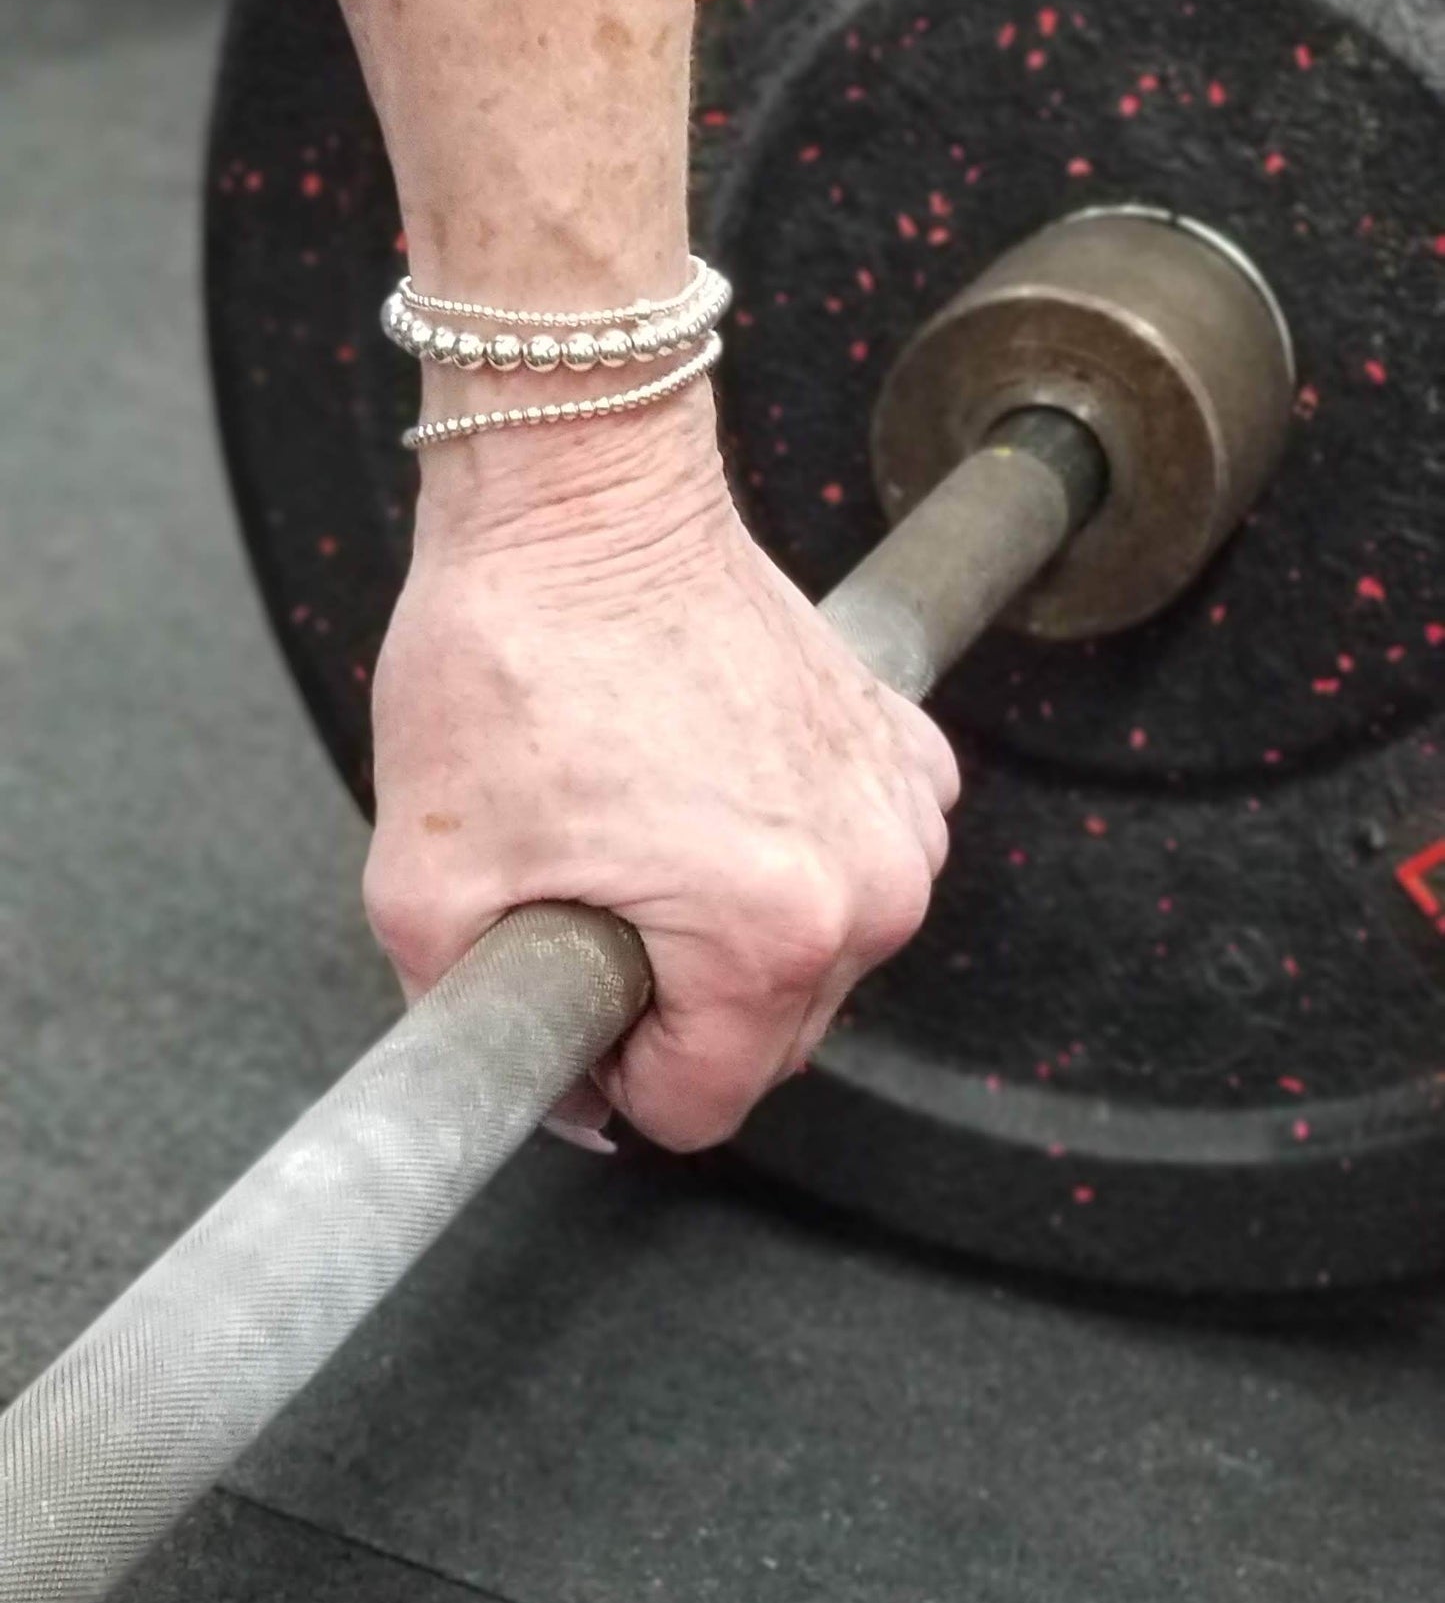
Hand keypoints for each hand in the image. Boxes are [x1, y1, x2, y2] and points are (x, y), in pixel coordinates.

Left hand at [363, 395, 960, 1152]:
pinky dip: (784, 852)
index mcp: (771, 931)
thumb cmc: (516, 649)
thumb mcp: (424, 880)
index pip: (699, 1108)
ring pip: (814, 961)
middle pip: (767, 1042)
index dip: (611, 1074)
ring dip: (729, 932)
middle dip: (672, 1002)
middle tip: (587, 892)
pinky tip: (701, 787)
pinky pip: (850, 866)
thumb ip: (463, 1022)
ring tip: (639, 830)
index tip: (570, 986)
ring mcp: (901, 813)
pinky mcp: (906, 752)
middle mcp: (870, 883)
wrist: (580, 494)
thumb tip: (546, 1088)